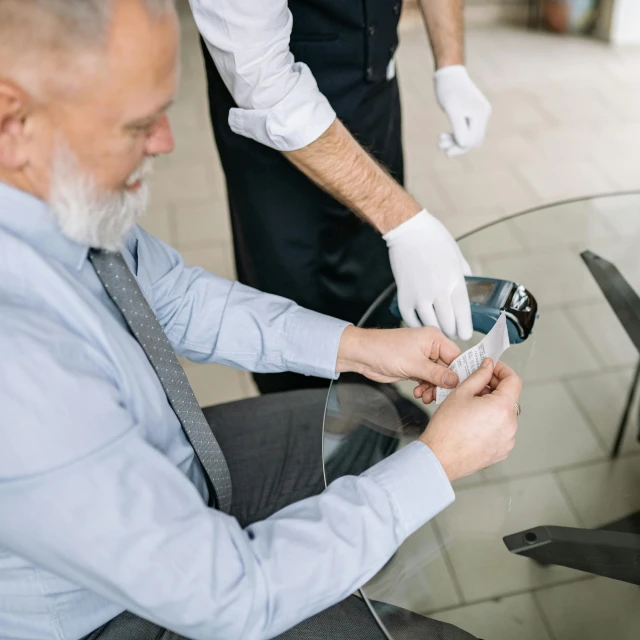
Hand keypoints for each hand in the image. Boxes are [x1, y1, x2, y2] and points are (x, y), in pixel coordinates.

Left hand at [336, 325, 461, 403]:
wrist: (363, 355)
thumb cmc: (383, 350)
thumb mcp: (414, 364)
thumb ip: (436, 374)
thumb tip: (455, 380)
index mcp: (434, 339)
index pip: (457, 357)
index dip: (459, 373)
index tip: (460, 388)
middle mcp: (430, 347)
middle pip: (448, 369)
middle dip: (444, 385)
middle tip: (439, 396)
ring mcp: (422, 358)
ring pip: (438, 377)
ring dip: (433, 389)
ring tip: (425, 396)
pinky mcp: (414, 368)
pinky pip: (427, 380)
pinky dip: (425, 388)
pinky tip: (419, 393)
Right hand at [384, 210, 472, 339]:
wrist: (410, 231)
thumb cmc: (435, 239)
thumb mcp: (458, 256)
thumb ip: (464, 275)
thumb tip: (469, 288)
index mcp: (455, 280)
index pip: (463, 314)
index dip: (464, 329)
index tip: (464, 334)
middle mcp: (439, 290)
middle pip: (448, 324)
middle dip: (451, 332)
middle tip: (451, 332)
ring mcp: (420, 295)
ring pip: (429, 324)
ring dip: (435, 330)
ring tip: (437, 329)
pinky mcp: (403, 295)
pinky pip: (410, 319)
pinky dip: (416, 324)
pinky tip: (420, 323)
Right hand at [419, 359, 521, 481]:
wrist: (440, 457)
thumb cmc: (446, 428)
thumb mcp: (461, 393)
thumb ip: (479, 376)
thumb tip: (488, 366)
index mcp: (502, 407)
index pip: (513, 380)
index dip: (502, 370)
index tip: (491, 368)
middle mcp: (510, 425)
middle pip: (509, 398)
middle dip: (494, 388)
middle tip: (475, 386)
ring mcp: (508, 440)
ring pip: (504, 414)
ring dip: (492, 406)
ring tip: (471, 407)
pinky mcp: (502, 450)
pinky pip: (501, 430)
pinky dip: (491, 422)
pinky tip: (473, 422)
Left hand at [434, 65, 490, 157]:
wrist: (449, 73)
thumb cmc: (448, 90)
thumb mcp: (452, 110)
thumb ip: (459, 128)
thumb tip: (465, 145)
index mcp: (481, 113)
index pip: (472, 140)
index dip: (458, 148)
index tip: (443, 148)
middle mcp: (484, 114)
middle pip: (473, 141)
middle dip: (457, 146)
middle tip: (440, 145)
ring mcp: (481, 114)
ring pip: (471, 137)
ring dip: (456, 142)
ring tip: (440, 140)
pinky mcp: (475, 113)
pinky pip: (468, 131)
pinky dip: (457, 135)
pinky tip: (445, 135)